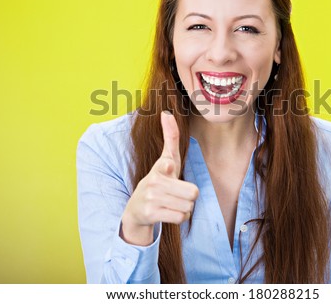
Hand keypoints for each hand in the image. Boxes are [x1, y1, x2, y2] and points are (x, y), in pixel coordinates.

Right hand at [121, 111, 198, 244]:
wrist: (137, 209)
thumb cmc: (158, 181)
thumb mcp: (166, 159)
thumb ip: (170, 137)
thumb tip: (166, 113)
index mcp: (160, 167)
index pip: (168, 164)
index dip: (169, 167)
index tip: (166, 166)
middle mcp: (153, 181)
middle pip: (193, 192)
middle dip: (190, 196)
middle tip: (177, 194)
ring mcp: (151, 199)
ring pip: (188, 206)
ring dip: (185, 207)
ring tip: (172, 203)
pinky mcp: (151, 214)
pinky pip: (181, 217)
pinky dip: (179, 217)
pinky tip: (168, 212)